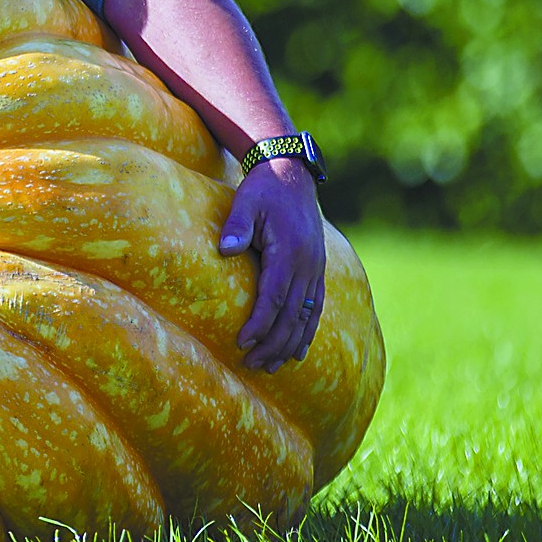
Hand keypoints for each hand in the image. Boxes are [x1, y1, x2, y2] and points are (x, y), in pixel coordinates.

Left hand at [217, 157, 324, 372]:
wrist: (292, 176)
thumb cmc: (263, 190)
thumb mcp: (246, 201)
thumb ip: (237, 226)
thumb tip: (225, 250)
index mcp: (289, 251)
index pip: (274, 296)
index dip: (260, 323)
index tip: (243, 342)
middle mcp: (307, 265)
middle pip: (291, 314)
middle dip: (271, 342)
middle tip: (251, 363)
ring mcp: (315, 269)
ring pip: (306, 316)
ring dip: (288, 343)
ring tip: (270, 366)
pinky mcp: (316, 271)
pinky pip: (315, 308)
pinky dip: (306, 331)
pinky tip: (296, 351)